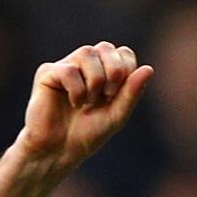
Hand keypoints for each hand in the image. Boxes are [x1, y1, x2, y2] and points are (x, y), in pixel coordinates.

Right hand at [20, 41, 153, 172]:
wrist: (60, 149)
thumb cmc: (89, 132)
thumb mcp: (118, 114)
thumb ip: (132, 92)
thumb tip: (149, 69)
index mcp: (104, 72)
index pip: (123, 53)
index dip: (127, 69)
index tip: (119, 94)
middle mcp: (85, 65)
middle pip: (106, 47)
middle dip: (114, 72)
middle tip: (108, 96)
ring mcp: (66, 66)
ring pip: (87, 53)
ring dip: (95, 81)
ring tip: (89, 102)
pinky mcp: (48, 72)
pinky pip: (69, 70)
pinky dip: (78, 90)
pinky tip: (75, 103)